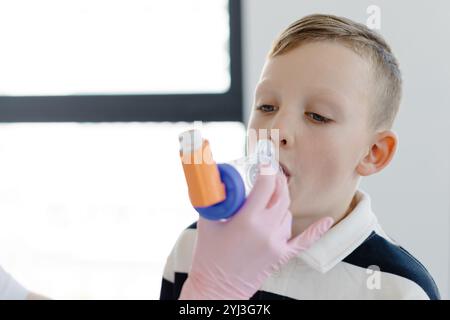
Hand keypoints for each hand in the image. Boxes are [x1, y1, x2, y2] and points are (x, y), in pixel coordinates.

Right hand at [179, 166, 332, 298]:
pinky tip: (325, 221)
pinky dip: (316, 230)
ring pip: (286, 213)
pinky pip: (304, 241)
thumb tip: (220, 180)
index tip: (265, 161)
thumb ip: (216, 198)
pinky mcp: (281, 255)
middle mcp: (266, 230)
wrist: (215, 288)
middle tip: (270, 173)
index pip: (265, 184)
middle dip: (277, 181)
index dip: (267, 169)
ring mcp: (276, 243)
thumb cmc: (207, 255)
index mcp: (247, 219)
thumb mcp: (208, 221)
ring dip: (279, 203)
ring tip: (266, 202)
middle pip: (281, 195)